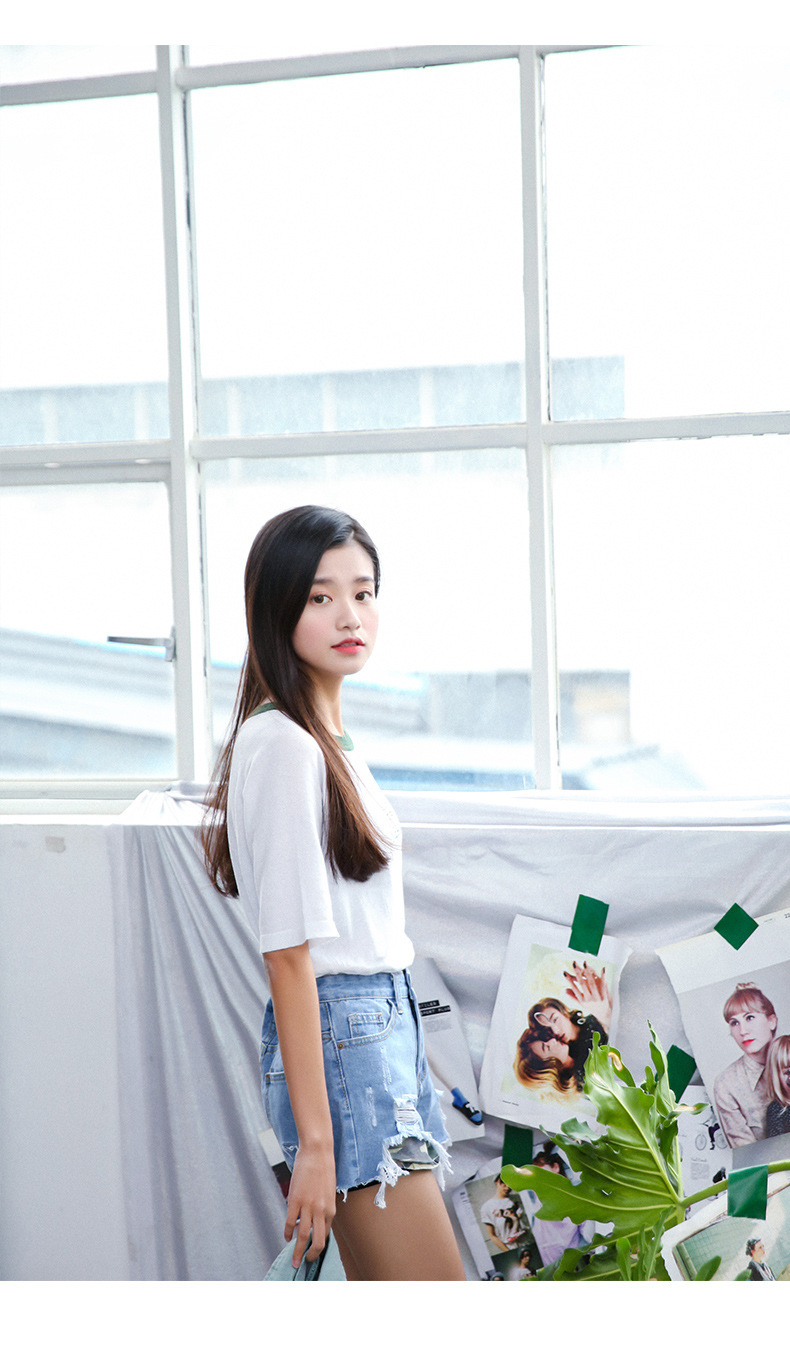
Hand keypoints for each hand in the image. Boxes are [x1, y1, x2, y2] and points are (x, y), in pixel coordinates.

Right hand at [285, 1141, 336, 1268]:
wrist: (317, 1152)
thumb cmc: (324, 1170)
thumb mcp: (328, 1192)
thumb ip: (323, 1208)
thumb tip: (314, 1222)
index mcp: (331, 1210)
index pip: (325, 1236)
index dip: (318, 1247)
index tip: (312, 1254)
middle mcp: (322, 1211)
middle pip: (317, 1242)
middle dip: (310, 1257)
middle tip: (303, 1265)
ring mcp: (308, 1206)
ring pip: (303, 1236)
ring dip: (297, 1251)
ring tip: (294, 1261)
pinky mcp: (295, 1200)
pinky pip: (290, 1222)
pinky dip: (287, 1232)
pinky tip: (286, 1237)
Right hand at [563, 961, 612, 1031]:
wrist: (604, 1015)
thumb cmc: (592, 1007)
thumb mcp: (581, 1004)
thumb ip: (573, 996)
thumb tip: (563, 990)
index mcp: (582, 1000)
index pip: (574, 988)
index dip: (569, 980)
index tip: (564, 972)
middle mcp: (589, 999)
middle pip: (582, 984)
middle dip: (577, 973)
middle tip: (574, 963)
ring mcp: (597, 998)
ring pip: (591, 983)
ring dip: (588, 972)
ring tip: (585, 963)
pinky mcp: (604, 996)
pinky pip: (603, 985)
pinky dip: (603, 976)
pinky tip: (603, 968)